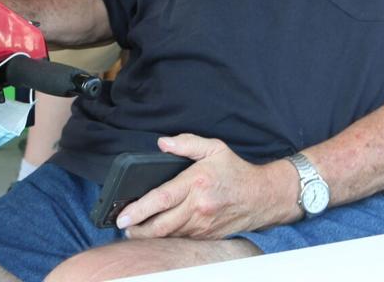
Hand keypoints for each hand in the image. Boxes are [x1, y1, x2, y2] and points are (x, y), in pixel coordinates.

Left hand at [118, 134, 298, 239]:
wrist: (262, 196)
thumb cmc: (236, 171)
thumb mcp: (214, 148)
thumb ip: (187, 143)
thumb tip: (163, 143)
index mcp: (197, 182)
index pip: (161, 199)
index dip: (138, 209)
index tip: (122, 216)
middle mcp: (199, 207)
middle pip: (160, 225)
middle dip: (137, 229)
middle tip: (123, 226)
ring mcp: (203, 225)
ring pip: (168, 236)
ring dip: (149, 236)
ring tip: (135, 230)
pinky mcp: (206, 237)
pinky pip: (181, 240)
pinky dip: (166, 238)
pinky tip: (157, 232)